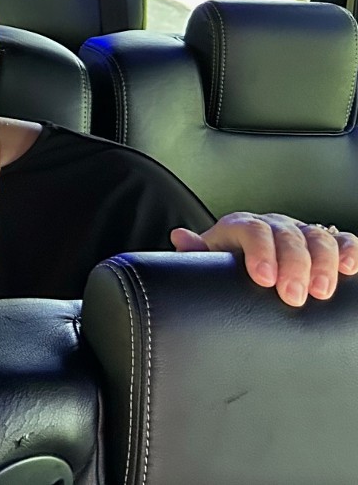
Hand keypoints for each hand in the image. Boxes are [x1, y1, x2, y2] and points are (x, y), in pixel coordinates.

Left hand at [172, 212, 357, 306]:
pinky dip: (349, 251)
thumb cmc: (227, 264)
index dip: (260, 252)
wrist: (247, 263)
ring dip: (323, 263)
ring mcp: (301, 233)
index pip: (253, 230)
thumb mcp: (210, 260)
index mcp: (242, 226)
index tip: (264, 279)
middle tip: (294, 295)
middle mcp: (274, 225)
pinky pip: (342, 240)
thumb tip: (180, 238)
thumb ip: (197, 253)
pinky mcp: (324, 244)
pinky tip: (350, 268)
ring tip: (322, 291)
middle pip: (288, 236)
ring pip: (317, 237)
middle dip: (293, 265)